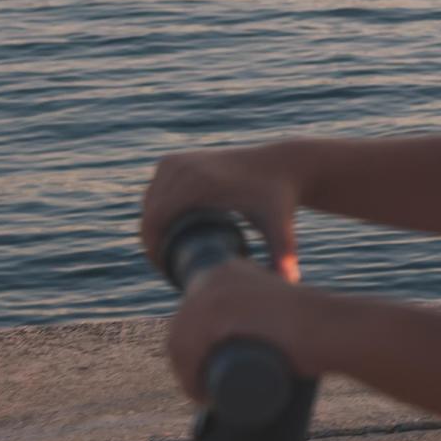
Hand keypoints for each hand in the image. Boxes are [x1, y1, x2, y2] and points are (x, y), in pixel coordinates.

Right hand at [140, 144, 305, 281]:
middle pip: (150, 213)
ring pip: (149, 203)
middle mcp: (182, 167)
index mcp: (198, 182)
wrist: (280, 163)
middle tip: (167, 268)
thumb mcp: (279, 224)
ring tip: (166, 253)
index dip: (153, 249)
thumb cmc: (278, 199)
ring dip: (151, 227)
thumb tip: (291, 282)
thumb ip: (284, 251)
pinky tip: (164, 231)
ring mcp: (176, 160)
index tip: (166, 271)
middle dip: (152, 242)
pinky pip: (153, 191)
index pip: (156, 221)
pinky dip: (154, 211)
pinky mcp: (175, 159)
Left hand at [164, 260, 322, 403]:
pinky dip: (189, 377)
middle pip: (182, 329)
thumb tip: (262, 333)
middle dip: (185, 365)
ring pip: (181, 343)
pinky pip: (187, 348)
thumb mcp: (279, 307)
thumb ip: (269, 311)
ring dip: (186, 376)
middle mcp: (215, 276)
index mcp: (225, 271)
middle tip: (208, 392)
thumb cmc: (315, 325)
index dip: (189, 349)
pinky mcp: (219, 313)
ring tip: (207, 398)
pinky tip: (199, 392)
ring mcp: (216, 293)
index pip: (190, 316)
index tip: (205, 374)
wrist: (332, 327)